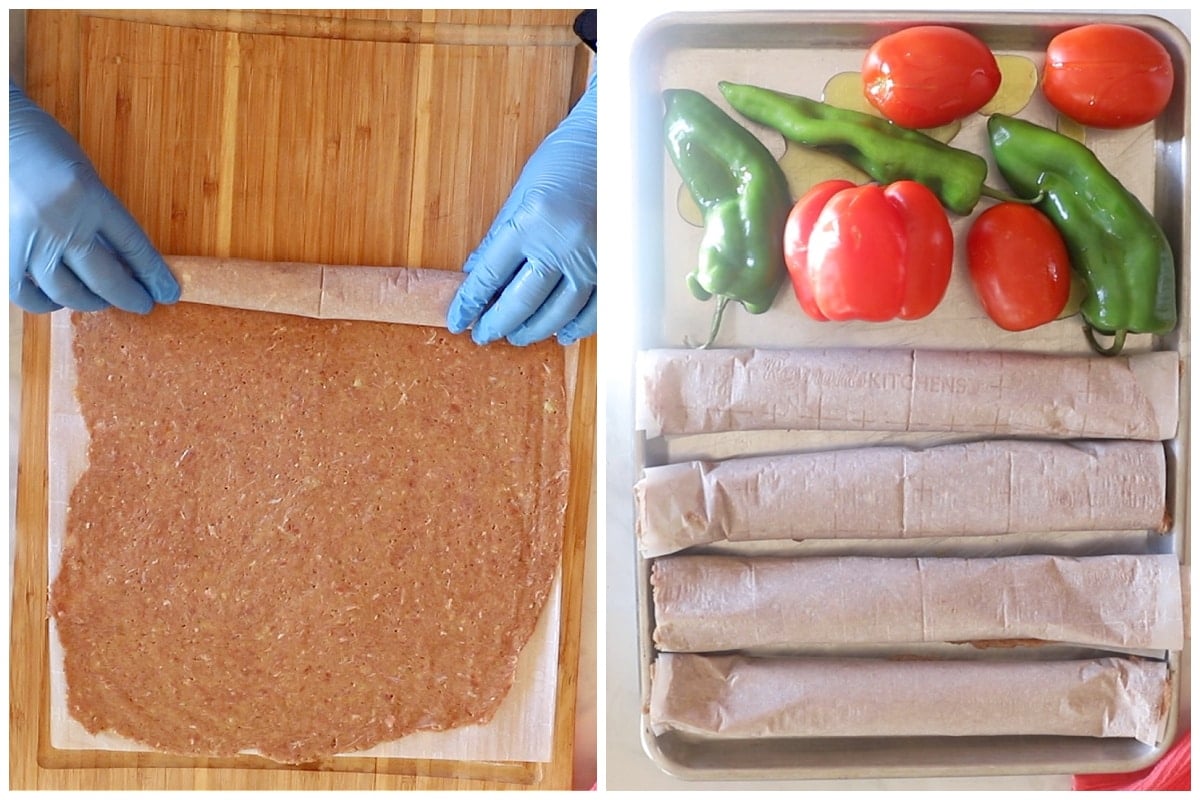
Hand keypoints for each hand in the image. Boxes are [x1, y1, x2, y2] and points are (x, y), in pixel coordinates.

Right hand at [9, 81, 179, 313]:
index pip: (133, 246)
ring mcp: (26, 237)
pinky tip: (54, 299)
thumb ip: (100, 216)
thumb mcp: (84, 176)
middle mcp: (60, 221)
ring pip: (65, 291)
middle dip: (129, 297)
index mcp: (89, 196)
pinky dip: (41, 301)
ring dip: (88, 302)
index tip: (166, 293)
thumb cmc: (42, 147)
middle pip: (105, 278)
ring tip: (98, 300)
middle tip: (140, 304)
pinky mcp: (1, 247)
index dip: (153, 275)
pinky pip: (22, 290)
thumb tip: (122, 260)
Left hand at [447, 73, 596, 345]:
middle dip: (498, 323)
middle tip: (483, 334)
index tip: (457, 319)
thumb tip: (477, 273)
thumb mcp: (522, 191)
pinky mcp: (615, 265)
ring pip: (558, 312)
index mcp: (530, 222)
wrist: (614, 142)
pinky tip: (560, 333)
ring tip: (516, 336)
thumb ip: (499, 236)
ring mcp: (592, 259)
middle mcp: (561, 245)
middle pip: (522, 301)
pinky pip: (594, 308)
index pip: (491, 275)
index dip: (471, 302)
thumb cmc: (563, 159)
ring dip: (533, 330)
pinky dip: (576, 326)